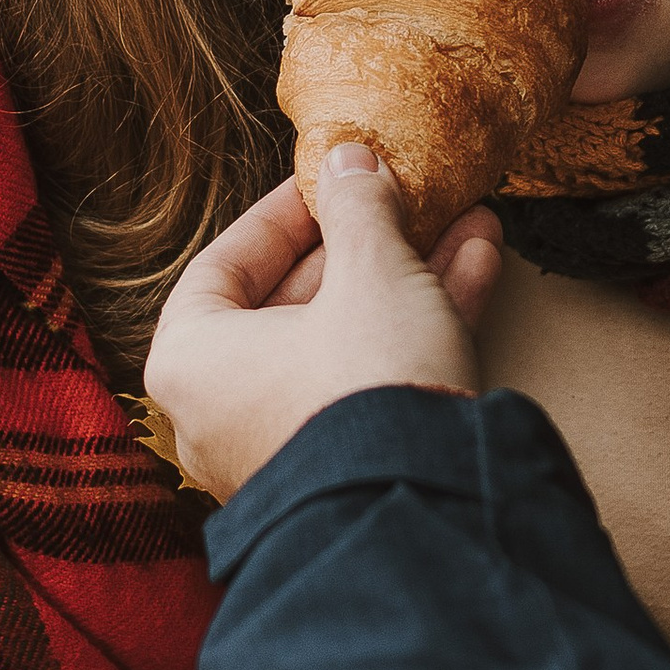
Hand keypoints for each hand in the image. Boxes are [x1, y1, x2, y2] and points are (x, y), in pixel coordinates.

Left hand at [145, 147, 503, 500]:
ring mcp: (284, 447)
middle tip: (409, 197)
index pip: (225, 264)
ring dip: (410, 278)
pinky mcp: (344, 473)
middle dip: (366, 242)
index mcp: (192, 360)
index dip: (284, 213)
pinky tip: (477, 270)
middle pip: (295, 303)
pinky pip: (374, 383)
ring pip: (347, 340)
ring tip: (466, 222)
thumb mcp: (372, 271)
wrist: (420, 512)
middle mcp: (223, 412)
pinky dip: (418, 330)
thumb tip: (349, 158)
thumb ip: (359, 207)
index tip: (329, 179)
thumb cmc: (364, 384)